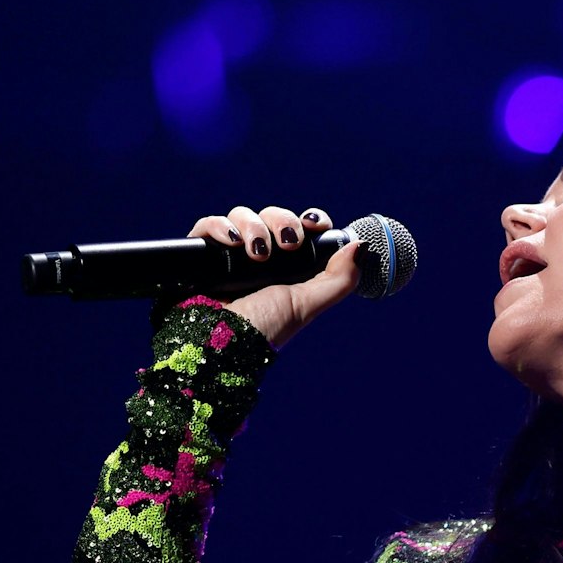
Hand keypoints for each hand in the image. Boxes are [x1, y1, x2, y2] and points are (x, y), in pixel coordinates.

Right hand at [185, 205, 361, 349]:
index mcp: (287, 268)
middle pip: (274, 216)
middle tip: (287, 245)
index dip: (309, 221)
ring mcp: (230, 255)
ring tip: (256, 254)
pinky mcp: (201, 255)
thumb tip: (361, 248)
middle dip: (283, 223)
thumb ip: (338, 279)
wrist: (220, 346)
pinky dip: (219, 227)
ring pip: (243, 216)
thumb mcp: (307, 305)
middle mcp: (260, 258)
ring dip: (254, 227)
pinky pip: (208, 225)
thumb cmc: (264, 330)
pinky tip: (230, 243)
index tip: (314, 225)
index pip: (301, 229)